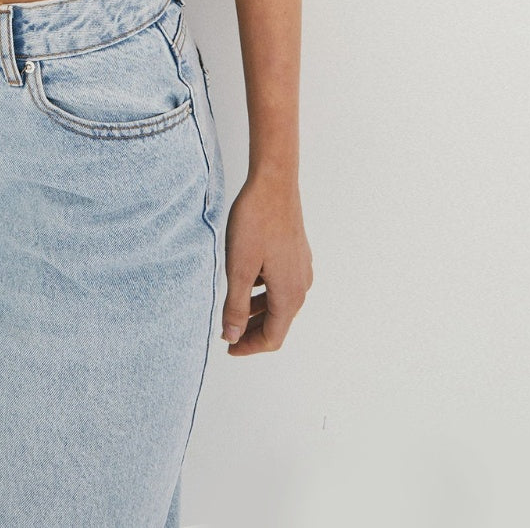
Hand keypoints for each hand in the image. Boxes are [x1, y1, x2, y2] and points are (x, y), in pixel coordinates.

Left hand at [221, 172, 311, 353]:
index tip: (227, 346)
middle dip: (252, 331)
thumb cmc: (256, 222)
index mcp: (288, 295)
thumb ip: (236, 307)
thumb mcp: (239, 268)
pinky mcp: (297, 254)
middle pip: (278, 323)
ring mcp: (302, 269)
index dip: (248, 347)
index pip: (272, 338)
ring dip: (257, 311)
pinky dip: (264, 292)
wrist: (274, 183)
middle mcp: (301, 285)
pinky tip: (247, 281)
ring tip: (232, 309)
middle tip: (226, 332)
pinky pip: (282, 284)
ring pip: (280, 303)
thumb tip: (233, 336)